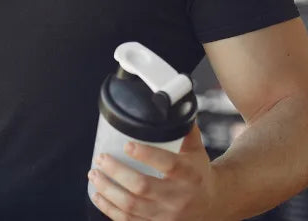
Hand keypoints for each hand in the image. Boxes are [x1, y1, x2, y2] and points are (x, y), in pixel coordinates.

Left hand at [87, 124, 217, 220]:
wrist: (213, 203)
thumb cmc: (198, 173)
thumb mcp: (196, 149)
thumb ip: (183, 127)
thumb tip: (171, 100)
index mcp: (189, 174)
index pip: (168, 164)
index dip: (146, 155)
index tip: (127, 145)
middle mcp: (178, 197)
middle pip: (142, 186)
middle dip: (116, 171)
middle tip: (101, 158)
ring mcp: (167, 215)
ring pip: (131, 205)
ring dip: (108, 189)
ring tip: (94, 173)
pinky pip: (128, 220)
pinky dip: (109, 208)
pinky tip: (98, 195)